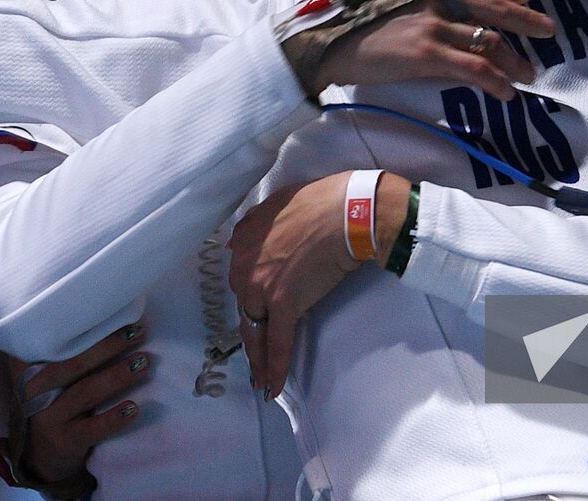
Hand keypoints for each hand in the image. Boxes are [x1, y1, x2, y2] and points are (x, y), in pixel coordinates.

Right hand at [8, 324, 150, 483]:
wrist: (41, 460)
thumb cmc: (54, 403)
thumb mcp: (49, 377)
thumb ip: (63, 351)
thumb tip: (108, 314)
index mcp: (28, 368)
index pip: (48, 341)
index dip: (76, 324)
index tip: (105, 306)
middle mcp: (32, 391)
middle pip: (72, 363)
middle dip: (107, 345)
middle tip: (137, 331)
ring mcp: (46, 418)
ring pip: (85, 392)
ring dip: (117, 375)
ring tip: (143, 362)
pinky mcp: (63, 442)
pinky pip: (91, 428)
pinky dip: (113, 418)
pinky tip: (133, 408)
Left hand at [229, 171, 411, 398]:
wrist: (347, 211)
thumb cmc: (322, 200)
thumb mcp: (277, 202)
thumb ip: (256, 224)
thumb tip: (240, 242)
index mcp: (242, 240)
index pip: (242, 277)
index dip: (250, 295)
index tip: (255, 309)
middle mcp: (243, 265)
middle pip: (246, 306)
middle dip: (252, 330)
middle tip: (255, 353)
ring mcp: (261, 287)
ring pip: (256, 330)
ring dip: (258, 357)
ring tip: (261, 379)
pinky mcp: (284, 305)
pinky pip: (278, 342)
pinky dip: (275, 366)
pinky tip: (272, 387)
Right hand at [316, 0, 554, 100]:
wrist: (324, 37)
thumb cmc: (350, 16)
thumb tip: (446, 7)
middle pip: (494, 6)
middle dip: (527, 20)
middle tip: (549, 31)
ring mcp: (433, 22)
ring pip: (489, 40)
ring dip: (515, 59)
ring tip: (530, 73)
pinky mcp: (428, 53)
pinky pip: (475, 68)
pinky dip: (497, 81)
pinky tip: (508, 92)